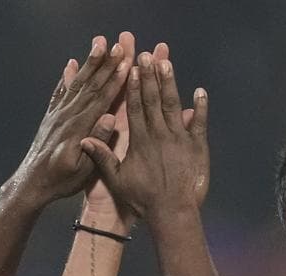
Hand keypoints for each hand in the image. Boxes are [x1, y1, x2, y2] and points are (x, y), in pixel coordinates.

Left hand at [10, 36, 130, 206]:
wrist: (31, 184)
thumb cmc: (61, 181)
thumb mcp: (83, 169)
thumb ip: (97, 144)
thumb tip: (110, 118)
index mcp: (80, 128)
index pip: (102, 98)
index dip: (115, 80)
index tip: (128, 63)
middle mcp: (68, 116)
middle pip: (91, 84)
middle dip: (106, 64)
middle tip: (118, 44)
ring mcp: (58, 115)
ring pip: (78, 83)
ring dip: (90, 63)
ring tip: (99, 44)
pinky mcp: (51, 118)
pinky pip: (61, 92)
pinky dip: (68, 77)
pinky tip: (71, 65)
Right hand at [81, 50, 208, 218]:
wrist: (172, 212)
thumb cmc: (142, 199)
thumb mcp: (116, 179)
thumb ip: (102, 157)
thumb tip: (84, 138)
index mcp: (139, 140)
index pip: (134, 107)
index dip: (132, 86)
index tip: (130, 67)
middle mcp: (159, 135)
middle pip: (153, 100)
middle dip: (149, 75)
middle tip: (146, 54)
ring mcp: (180, 139)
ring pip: (173, 106)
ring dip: (170, 83)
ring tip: (166, 62)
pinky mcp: (197, 148)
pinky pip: (200, 123)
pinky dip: (200, 107)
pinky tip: (200, 91)